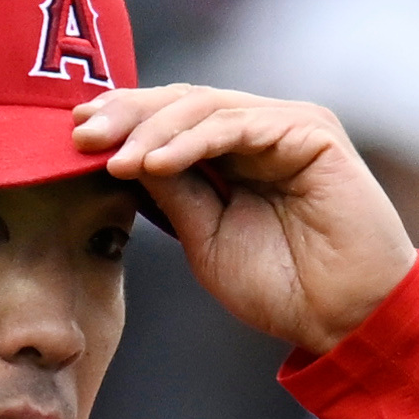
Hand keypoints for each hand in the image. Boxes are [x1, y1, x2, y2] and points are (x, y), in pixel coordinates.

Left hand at [73, 86, 416, 355]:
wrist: (347, 318)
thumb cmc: (283, 287)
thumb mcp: (204, 238)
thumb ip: (171, 193)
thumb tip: (118, 154)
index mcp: (235, 152)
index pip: (169, 120)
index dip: (122, 122)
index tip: (71, 137)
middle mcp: (260, 128)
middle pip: (180, 101)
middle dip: (126, 115)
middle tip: (79, 134)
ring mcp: (286, 125)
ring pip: (204, 106)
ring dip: (151, 130)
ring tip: (113, 161)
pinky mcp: (311, 131)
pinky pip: (237, 125)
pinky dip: (191, 141)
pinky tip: (153, 165)